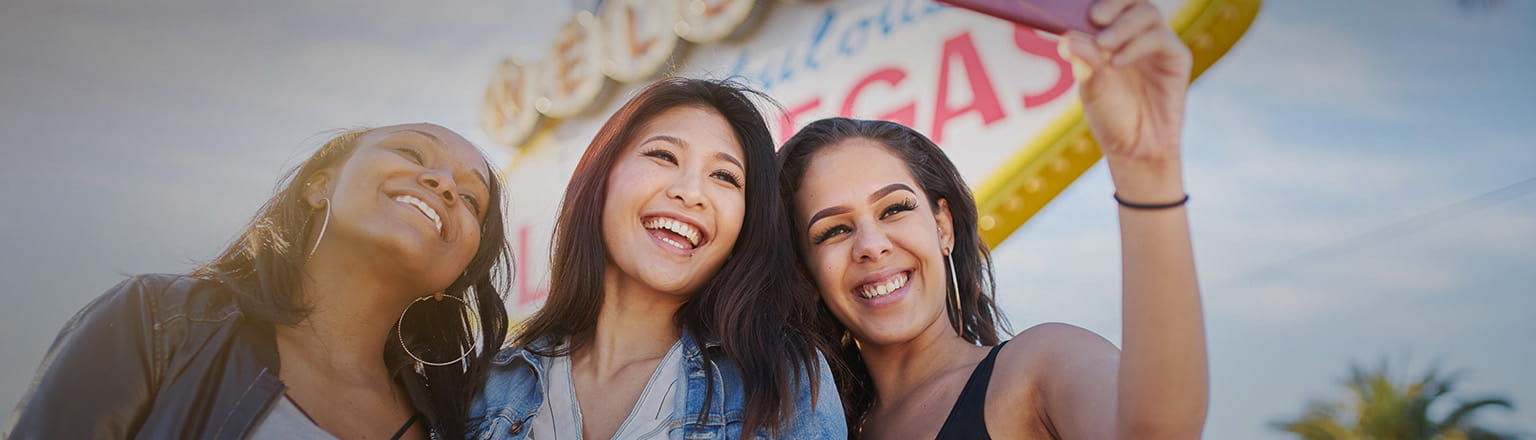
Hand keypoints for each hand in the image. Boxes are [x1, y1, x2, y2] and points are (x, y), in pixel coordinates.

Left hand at [1060, 0, 1191, 164]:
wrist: (1135, 149)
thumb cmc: (1111, 116)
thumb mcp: (1091, 89)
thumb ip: (1084, 63)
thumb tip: (1068, 39)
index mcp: (1113, 36)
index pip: (1110, 5)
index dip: (1100, 1)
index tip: (1078, 8)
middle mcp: (1136, 35)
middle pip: (1133, 0)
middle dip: (1114, 3)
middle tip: (1095, 17)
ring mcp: (1158, 44)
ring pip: (1147, 13)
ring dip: (1123, 26)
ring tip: (1104, 45)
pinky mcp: (1176, 58)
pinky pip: (1161, 39)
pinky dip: (1137, 45)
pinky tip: (1118, 62)